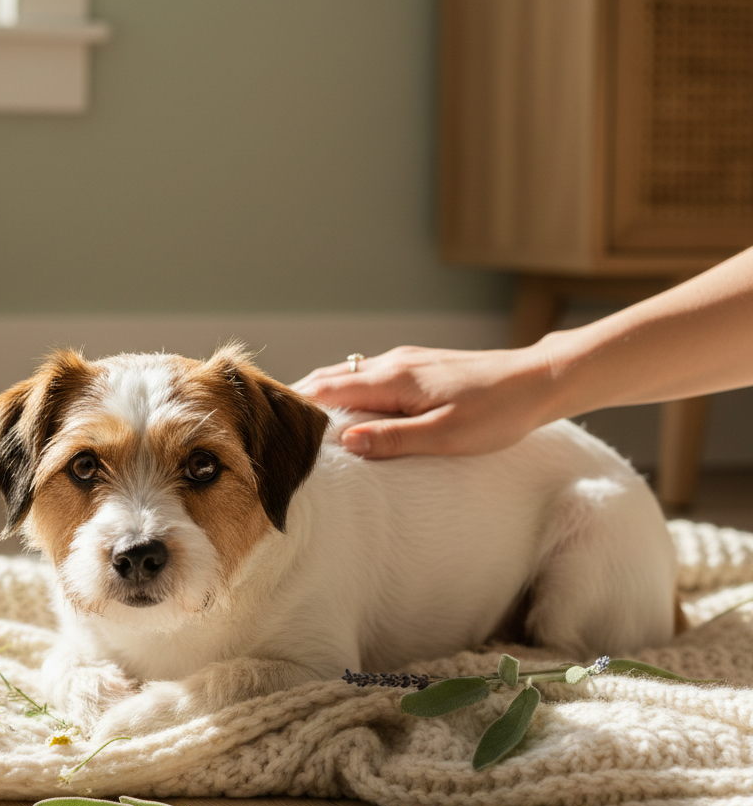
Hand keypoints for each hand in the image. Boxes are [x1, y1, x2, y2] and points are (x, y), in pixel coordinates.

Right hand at [292, 345, 552, 457]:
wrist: (538, 381)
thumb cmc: (497, 413)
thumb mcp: (445, 436)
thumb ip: (393, 439)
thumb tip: (346, 444)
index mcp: (393, 380)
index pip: (326, 390)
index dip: (294, 406)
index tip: (267, 426)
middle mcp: (392, 364)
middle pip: (329, 378)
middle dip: (298, 399)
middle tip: (271, 426)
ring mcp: (405, 361)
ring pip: (347, 375)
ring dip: (321, 394)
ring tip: (299, 422)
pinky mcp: (419, 366)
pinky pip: (368, 377)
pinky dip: (346, 392)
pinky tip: (347, 411)